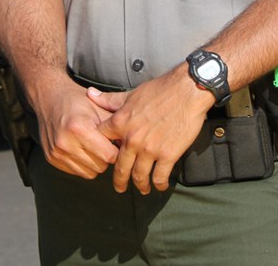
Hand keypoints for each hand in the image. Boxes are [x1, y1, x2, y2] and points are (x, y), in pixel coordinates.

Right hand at [33, 77, 119, 178]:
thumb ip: (115, 127)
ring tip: (93, 145)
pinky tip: (82, 149)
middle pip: (100, 166)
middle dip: (106, 157)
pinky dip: (83, 164)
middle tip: (104, 143)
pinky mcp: (52, 160)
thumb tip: (131, 144)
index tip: (115, 142)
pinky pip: (77, 172)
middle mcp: (65, 143)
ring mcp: (57, 153)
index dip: (116, 150)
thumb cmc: (76, 101)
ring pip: (89, 173)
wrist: (49, 97)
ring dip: (95, 162)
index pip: (109, 156)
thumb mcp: (99, 107)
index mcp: (79, 128)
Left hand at [87, 66, 212, 193]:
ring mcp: (150, 149)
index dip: (102, 151)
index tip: (105, 158)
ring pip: (139, 176)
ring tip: (141, 189)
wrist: (187, 91)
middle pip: (120, 167)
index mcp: (121, 122)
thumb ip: (110, 100)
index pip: (102, 142)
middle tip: (119, 187)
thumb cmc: (159, 90)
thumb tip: (90, 94)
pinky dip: (159, 184)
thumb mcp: (131, 94)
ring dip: (140, 185)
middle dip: (119, 180)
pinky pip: (159, 177)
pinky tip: (160, 185)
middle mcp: (133, 139)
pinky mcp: (168, 155)